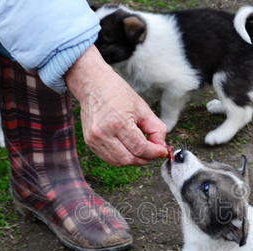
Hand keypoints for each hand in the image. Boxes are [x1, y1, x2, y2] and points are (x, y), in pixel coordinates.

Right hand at [65, 46, 167, 165]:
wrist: (93, 85)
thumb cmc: (117, 93)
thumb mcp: (143, 108)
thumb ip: (156, 129)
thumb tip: (161, 147)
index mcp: (118, 122)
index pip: (141, 148)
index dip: (155, 153)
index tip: (162, 151)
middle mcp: (104, 133)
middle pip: (130, 159)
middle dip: (145, 159)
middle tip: (153, 152)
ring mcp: (94, 140)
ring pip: (119, 162)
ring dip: (134, 160)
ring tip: (142, 150)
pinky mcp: (90, 143)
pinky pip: (110, 159)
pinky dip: (122, 158)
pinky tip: (128, 149)